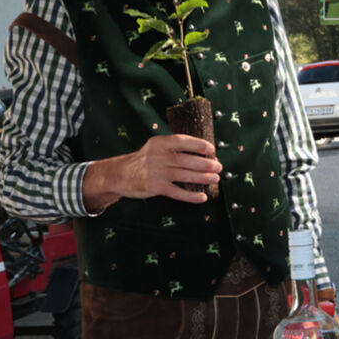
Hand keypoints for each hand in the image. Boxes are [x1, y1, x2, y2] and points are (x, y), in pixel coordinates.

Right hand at [83, 133, 219, 210]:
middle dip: (204, 163)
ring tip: (215, 179)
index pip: (181, 141)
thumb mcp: (155, 147)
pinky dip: (190, 196)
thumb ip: (173, 147)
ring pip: (183, 175)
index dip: (198, 144)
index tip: (211, 149)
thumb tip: (201, 151)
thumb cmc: (143, 160)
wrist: (120, 174)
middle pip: (185, 160)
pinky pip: (176, 192)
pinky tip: (202, 197)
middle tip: (218, 166)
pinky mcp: (154, 187)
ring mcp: (155, 173)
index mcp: (158, 143)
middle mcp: (157, 157)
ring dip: (202, 178)